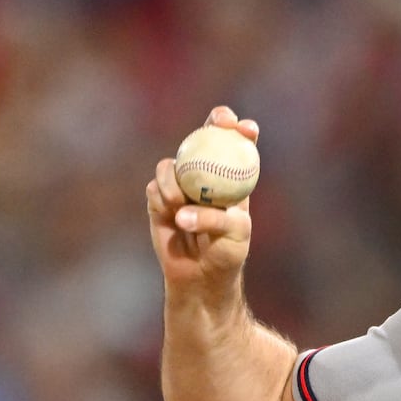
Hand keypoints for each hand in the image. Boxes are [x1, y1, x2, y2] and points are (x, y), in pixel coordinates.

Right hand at [146, 107, 259, 295]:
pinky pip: (155, 188)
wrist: (201, 277)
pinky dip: (162, 199)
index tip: (245, 128)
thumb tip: (183, 211)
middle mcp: (206, 175)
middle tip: (217, 124)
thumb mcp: (235, 234)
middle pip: (205, 137)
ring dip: (174, 180)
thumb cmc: (228, 253)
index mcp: (233, 178)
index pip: (239, 145)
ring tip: (179, 204)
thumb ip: (216, 218)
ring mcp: (180, 184)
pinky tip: (171, 216)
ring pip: (171, 164)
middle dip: (214, 123)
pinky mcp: (158, 198)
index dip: (241, 129)